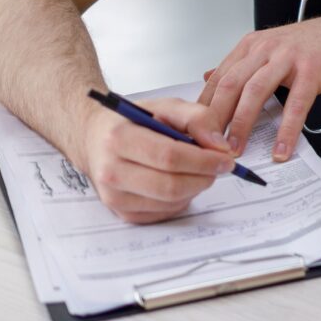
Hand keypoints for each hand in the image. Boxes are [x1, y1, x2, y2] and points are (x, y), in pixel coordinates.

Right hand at [73, 92, 237, 223]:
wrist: (95, 139)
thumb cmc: (132, 123)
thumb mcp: (164, 106)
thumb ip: (197, 118)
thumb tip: (220, 146)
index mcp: (119, 138)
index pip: (168, 156)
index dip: (203, 160)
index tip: (225, 158)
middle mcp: (111, 171)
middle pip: (170, 186)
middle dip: (203, 178)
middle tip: (219, 167)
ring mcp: (114, 197)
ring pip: (170, 203)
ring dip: (194, 188)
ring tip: (197, 170)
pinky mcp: (122, 214)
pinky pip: (164, 213)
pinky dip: (181, 199)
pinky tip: (180, 181)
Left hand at [198, 10, 320, 162]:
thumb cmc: (317, 45)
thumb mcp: (272, 48)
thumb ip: (242, 64)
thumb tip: (210, 76)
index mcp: (253, 45)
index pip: (219, 77)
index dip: (205, 106)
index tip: (198, 130)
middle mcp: (266, 48)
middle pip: (231, 85)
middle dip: (216, 118)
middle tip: (209, 144)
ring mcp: (288, 58)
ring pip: (255, 92)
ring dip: (242, 124)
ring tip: (236, 148)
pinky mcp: (312, 71)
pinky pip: (294, 104)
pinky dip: (286, 129)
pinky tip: (281, 147)